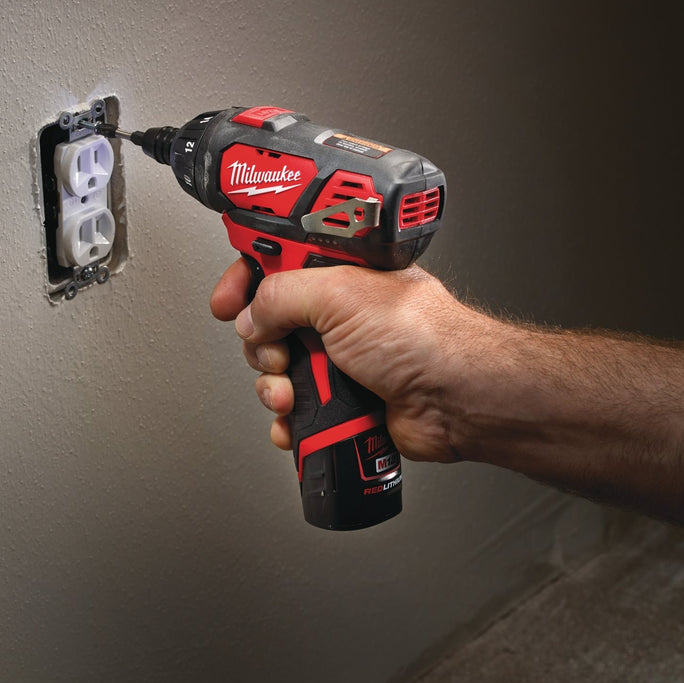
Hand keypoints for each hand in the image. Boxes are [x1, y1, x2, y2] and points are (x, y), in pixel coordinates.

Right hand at [210, 260, 498, 462]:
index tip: (228, 298)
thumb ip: (280, 294)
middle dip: (261, 344)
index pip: (277, 262)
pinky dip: (289, 420)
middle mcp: (340, 311)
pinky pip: (297, 409)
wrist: (455, 399)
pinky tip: (296, 421)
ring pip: (277, 370)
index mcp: (340, 272)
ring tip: (292, 393)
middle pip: (268, 322)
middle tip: (276, 351)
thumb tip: (250, 314)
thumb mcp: (338, 294)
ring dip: (273, 386)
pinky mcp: (344, 398)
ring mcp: (342, 356)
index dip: (246, 278)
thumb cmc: (424, 337)